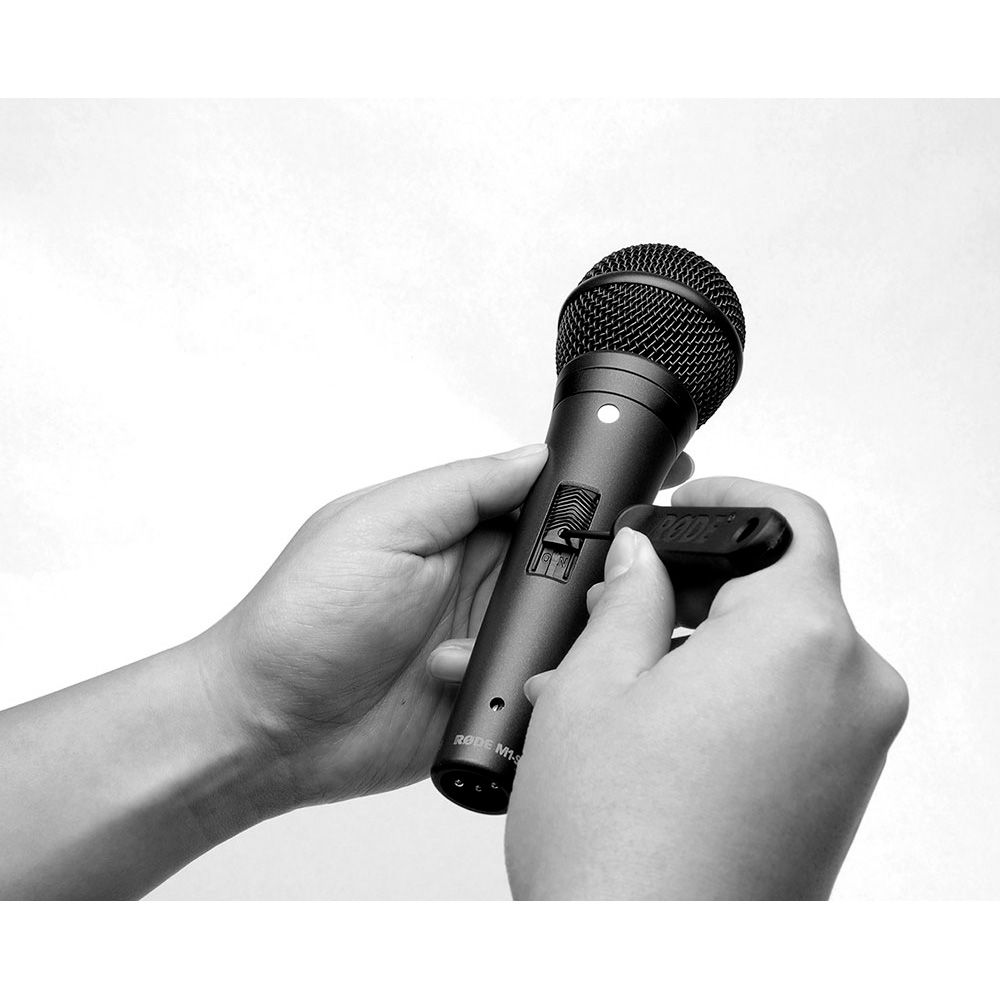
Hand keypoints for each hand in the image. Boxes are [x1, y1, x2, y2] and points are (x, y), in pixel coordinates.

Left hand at [199, 447, 693, 807]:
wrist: (267, 728)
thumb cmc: (300, 620)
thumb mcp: (378, 527)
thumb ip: (461, 489)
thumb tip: (536, 456)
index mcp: (455, 527)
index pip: (543, 498)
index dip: (591, 496)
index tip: (636, 494)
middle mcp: (479, 581)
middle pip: (569, 565)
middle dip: (591, 574)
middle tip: (596, 586)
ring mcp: (487, 642)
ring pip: (566, 630)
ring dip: (560, 639)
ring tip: (517, 647)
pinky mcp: (488, 700)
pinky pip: (541, 689)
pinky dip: (539, 690)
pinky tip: (500, 691)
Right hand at [437, 477, 908, 898]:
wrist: (646, 969)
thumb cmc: (619, 850)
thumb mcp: (594, 685)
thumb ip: (629, 597)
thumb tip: (642, 559)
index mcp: (800, 639)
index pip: (789, 518)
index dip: (730, 497)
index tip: (685, 506)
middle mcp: (851, 689)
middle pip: (780, 588)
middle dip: (696, 587)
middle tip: (620, 610)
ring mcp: (854, 746)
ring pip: (776, 652)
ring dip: (702, 648)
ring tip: (618, 686)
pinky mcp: (840, 790)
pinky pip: (789, 706)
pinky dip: (728, 696)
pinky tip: (654, 727)